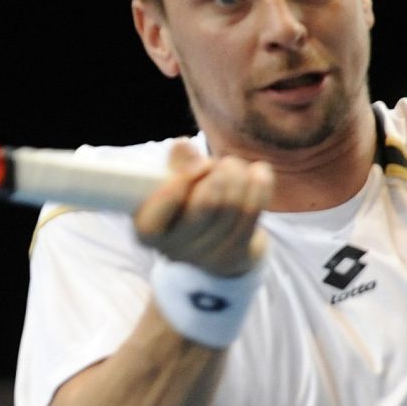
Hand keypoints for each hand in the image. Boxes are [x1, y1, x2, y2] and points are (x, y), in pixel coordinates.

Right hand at [133, 141, 270, 276]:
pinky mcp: (233, 256)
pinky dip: (259, 187)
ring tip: (237, 167)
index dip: (184, 181)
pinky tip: (260, 172)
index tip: (204, 163)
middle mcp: (172, 249)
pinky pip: (251, 215)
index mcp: (147, 229)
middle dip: (222, 175)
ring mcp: (203, 258)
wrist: (214, 236)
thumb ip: (176, 162)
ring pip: (232, 207)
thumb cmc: (187, 199)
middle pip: (205, 204)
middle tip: (225, 163)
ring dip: (240, 177)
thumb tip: (183, 147)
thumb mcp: (175, 178)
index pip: (160, 209)